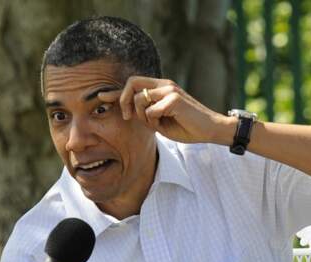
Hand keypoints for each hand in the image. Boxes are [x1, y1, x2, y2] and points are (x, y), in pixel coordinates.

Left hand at [99, 76, 234, 144]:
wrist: (210, 129)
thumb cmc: (186, 126)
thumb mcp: (160, 120)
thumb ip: (145, 113)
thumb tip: (128, 113)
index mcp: (160, 88)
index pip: (133, 84)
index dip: (115, 92)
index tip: (100, 97)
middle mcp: (164, 84)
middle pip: (132, 82)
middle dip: (124, 100)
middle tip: (128, 117)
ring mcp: (169, 89)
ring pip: (140, 99)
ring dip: (143, 116)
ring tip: (157, 123)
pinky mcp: (174, 99)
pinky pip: (151, 111)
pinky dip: (155, 121)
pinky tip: (166, 124)